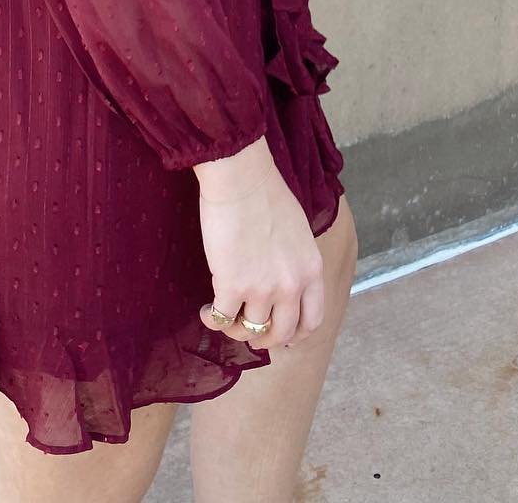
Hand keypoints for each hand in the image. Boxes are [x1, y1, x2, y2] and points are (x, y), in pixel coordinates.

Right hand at [196, 145, 326, 352]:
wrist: (241, 178)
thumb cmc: (265, 194)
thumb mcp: (298, 233)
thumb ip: (296, 263)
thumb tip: (284, 284)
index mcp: (311, 270)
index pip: (312, 320)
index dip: (296, 334)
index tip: (283, 335)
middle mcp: (291, 285)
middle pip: (281, 334)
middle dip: (264, 339)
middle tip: (249, 333)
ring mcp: (262, 289)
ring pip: (250, 330)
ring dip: (234, 329)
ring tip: (222, 316)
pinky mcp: (232, 286)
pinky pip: (222, 319)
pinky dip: (212, 320)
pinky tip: (206, 311)